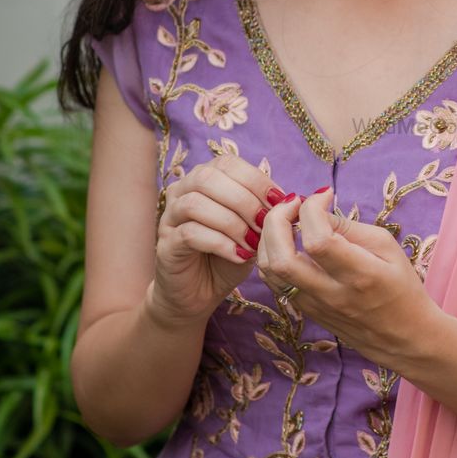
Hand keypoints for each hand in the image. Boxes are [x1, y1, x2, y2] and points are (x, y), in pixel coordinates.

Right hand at [149, 156, 291, 324]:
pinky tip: (239, 255)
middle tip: (265, 224)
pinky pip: (190, 233)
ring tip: (253, 243)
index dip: (256, 180)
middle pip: (207, 178)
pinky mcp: (166, 244)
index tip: (279, 202)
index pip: (227, 163)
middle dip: (244, 200)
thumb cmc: (229, 256)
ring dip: (232, 223)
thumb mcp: (253, 230)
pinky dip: (221, 243)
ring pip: (196, 204)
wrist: (201, 294)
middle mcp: (182, 191)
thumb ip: (265, 211)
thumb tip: (290, 200)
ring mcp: (170, 217)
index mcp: (205, 179)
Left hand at [255, 188, 441, 369]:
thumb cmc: (401, 287)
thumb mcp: (387, 247)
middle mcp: (332, 293)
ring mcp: (314, 306)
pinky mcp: (305, 311)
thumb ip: (349, 227)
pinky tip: (286, 240)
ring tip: (287, 219)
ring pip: (269, 271)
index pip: (318, 240)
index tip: (324, 196)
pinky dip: (272, 253)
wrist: (404, 337)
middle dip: (276, 220)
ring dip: (269, 236)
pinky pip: (274, 280)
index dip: (312, 209)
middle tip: (293, 203)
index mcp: (361, 275)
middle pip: (281, 258)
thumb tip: (316, 211)